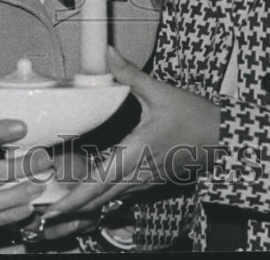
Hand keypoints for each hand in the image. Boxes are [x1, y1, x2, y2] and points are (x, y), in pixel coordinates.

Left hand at [43, 47, 219, 220]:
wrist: (223, 137)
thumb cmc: (194, 116)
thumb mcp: (160, 91)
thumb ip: (130, 74)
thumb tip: (108, 54)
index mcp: (137, 152)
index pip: (100, 181)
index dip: (75, 198)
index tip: (54, 209)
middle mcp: (139, 172)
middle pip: (100, 197)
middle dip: (72, 207)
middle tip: (46, 214)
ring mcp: (146, 180)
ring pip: (110, 198)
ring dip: (85, 205)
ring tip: (60, 209)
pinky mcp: (151, 181)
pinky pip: (122, 194)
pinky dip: (102, 198)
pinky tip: (89, 196)